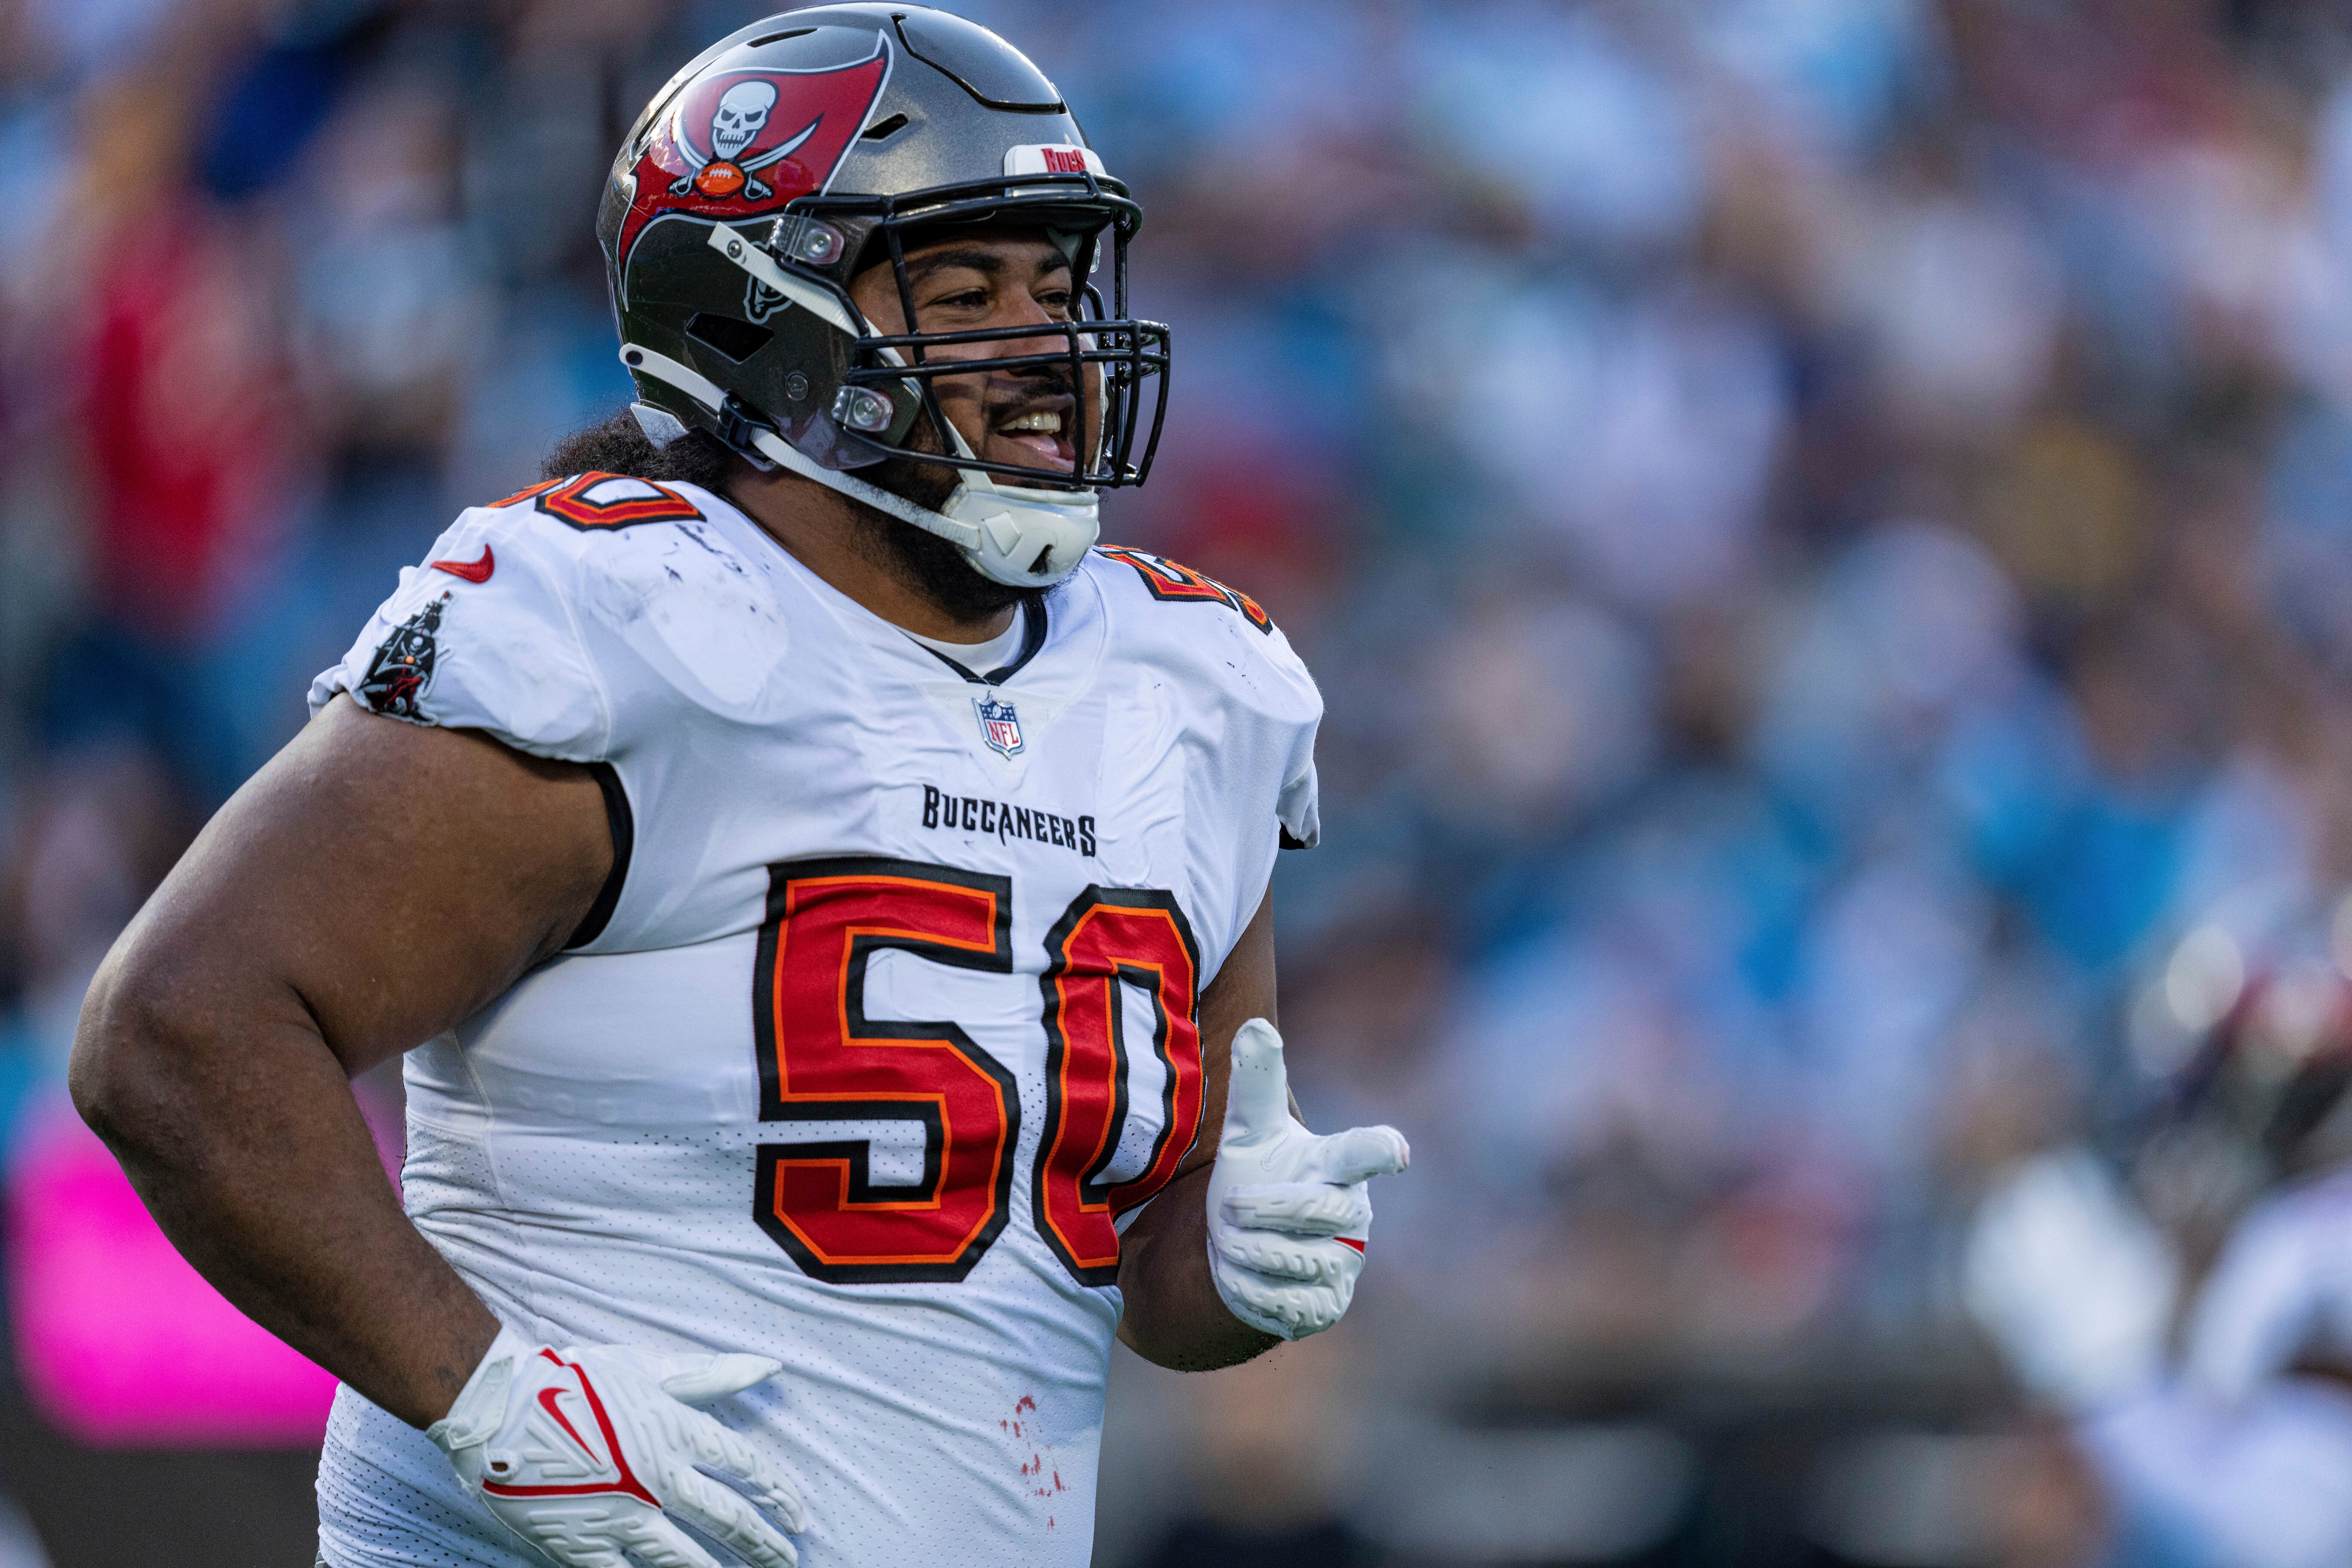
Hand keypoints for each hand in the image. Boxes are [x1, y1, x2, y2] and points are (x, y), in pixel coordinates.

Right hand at [427, 1324, 805, 1567]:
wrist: (498, 1407)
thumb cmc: (574, 1380)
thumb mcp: (646, 1368)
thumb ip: (709, 1375)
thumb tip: (769, 1367)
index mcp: (674, 1432)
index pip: (745, 1466)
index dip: (778, 1491)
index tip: (799, 1513)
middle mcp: (656, 1478)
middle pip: (727, 1519)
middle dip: (764, 1544)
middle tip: (789, 1559)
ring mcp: (620, 1517)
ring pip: (685, 1560)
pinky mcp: (583, 1545)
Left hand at [1205, 1018, 1408, 1339]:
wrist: (1241, 1247)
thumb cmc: (1257, 1175)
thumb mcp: (1249, 1130)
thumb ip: (1257, 1082)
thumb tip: (1255, 1025)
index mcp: (1338, 1165)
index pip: (1365, 1153)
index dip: (1380, 1152)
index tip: (1396, 1154)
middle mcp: (1353, 1213)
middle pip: (1318, 1207)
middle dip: (1265, 1206)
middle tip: (1229, 1206)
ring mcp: (1345, 1262)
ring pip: (1299, 1259)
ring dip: (1249, 1249)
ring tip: (1229, 1239)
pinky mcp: (1328, 1305)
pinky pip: (1287, 1301)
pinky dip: (1250, 1289)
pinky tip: (1240, 1274)